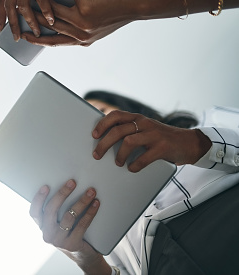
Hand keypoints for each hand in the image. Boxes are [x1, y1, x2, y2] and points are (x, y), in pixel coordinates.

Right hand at [21, 0, 133, 46]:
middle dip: (32, 19)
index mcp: (80, 41)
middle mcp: (80, 35)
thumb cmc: (113, 14)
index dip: (37, 40)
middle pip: (50, 27)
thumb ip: (77, 27)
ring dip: (42, 0)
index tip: (24, 36)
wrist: (132, 8)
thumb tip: (58, 19)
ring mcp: (83, 23)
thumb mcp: (93, 26)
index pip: (54, 43)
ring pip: (55, 12)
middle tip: (19, 12)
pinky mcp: (87, 8)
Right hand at [30, 180, 109, 273]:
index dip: (38, 199)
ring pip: (68, 216)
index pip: (34, 212)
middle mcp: (48, 234)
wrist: (83, 256)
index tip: (46, 186)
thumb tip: (67, 187)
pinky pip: (82, 224)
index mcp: (43, 227)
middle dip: (62, 193)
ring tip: (90, 192)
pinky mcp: (72, 244)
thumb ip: (57, 211)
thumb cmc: (71, 234)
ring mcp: (59, 241)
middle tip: (72, 182)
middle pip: (51, 210)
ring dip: (81, 201)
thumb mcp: (59, 224)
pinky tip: (95, 204)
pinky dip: (90, 212)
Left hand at [92, 110, 211, 172]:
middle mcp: (145, 123)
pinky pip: (144, 158)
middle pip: (118, 130)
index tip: (94, 134)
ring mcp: (154, 135)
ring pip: (128, 141)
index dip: (102, 124)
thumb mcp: (145, 129)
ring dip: (119, 155)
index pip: (116, 115)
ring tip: (117, 163)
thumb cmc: (161, 137)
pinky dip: (135, 165)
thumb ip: (129, 130)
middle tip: (97, 154)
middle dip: (104, 143)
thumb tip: (105, 138)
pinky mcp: (163, 147)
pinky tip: (132, 168)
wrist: (189, 143)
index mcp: (138, 118)